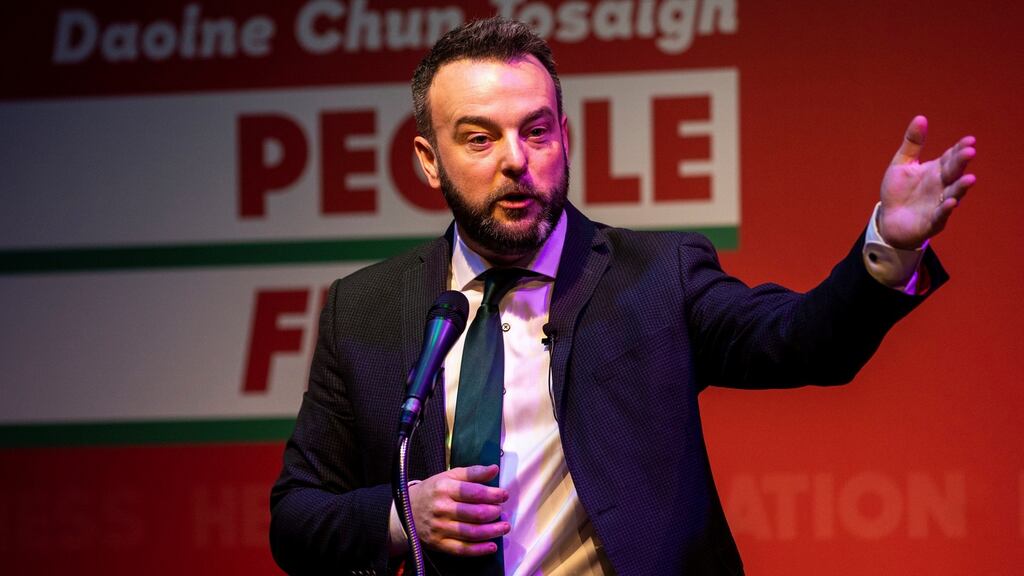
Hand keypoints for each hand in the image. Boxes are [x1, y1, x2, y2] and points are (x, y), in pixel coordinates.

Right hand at [409, 464, 509, 555]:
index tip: (504, 495)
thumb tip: (494, 469)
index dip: (493, 494)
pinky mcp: (439, 544)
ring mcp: (440, 528)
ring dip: (492, 531)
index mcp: (444, 488)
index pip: (474, 492)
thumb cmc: (433, 491)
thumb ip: (473, 473)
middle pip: (475, 513)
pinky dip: (479, 550)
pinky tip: (492, 546)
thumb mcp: (449, 476)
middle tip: (502, 511)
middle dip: (494, 512)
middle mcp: (441, 509)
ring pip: (471, 533)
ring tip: (504, 527)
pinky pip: (462, 549)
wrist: (405, 510)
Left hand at [878, 115, 976, 248]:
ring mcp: (939, 203)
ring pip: (953, 193)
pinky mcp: (932, 221)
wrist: (888, 220)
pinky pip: (941, 215)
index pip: (951, 157)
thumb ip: (912, 143)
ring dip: (961, 187)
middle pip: (954, 172)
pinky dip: (946, 209)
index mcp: (936, 170)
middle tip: (969, 152)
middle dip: (961, 163)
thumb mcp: (902, 164)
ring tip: (970, 178)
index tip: (969, 140)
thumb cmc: (898, 192)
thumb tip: (921, 117)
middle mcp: (941, 185)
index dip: (959, 149)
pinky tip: (950, 202)